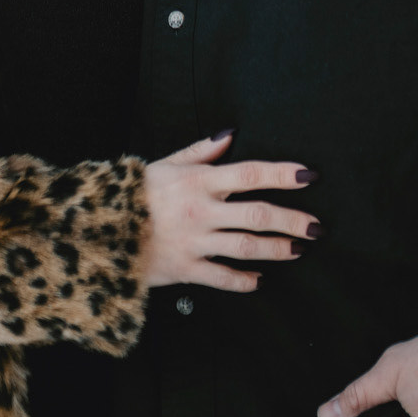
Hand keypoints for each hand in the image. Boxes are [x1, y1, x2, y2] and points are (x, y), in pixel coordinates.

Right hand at [142, 132, 319, 293]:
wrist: (100, 230)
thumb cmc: (136, 194)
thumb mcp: (166, 164)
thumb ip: (201, 151)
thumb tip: (230, 135)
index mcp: (199, 180)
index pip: (250, 173)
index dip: (282, 174)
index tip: (309, 176)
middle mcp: (202, 210)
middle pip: (258, 214)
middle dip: (292, 220)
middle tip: (317, 227)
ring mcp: (195, 241)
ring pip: (246, 247)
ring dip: (277, 249)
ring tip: (298, 250)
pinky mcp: (186, 269)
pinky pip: (223, 277)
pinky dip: (244, 281)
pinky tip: (260, 280)